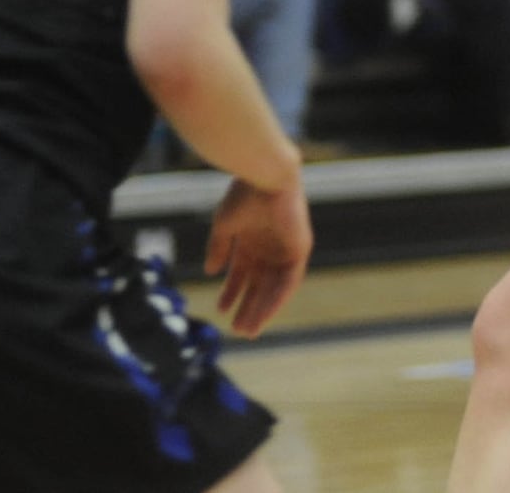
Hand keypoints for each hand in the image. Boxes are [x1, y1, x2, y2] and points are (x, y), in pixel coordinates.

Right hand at [205, 176, 312, 337]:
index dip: (232, 291)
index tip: (221, 309)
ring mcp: (285, 249)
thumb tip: (210, 272)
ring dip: (262, 309)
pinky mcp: (299, 250)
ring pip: (274, 287)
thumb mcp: (225, 226)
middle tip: (238, 330)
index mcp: (252, 240)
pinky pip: (290, 281)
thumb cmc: (244, 195)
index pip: (243, 272)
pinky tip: (266, 315)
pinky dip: (278, 299)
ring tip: (248, 330)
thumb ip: (218, 249)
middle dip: (248, 307)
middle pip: (259, 285)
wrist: (266, 178)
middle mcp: (269, 248)